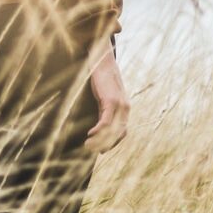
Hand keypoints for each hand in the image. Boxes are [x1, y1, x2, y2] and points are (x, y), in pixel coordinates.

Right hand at [82, 39, 128, 153]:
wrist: (103, 62)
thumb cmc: (102, 79)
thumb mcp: (105, 98)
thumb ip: (105, 111)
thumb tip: (100, 125)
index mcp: (125, 109)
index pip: (123, 133)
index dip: (113, 143)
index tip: (102, 150)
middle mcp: (125, 109)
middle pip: (118, 134)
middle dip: (105, 145)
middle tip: (92, 150)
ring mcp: (119, 105)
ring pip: (112, 130)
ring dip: (99, 141)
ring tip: (87, 145)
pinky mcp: (111, 101)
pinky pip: (106, 121)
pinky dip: (98, 130)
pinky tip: (89, 134)